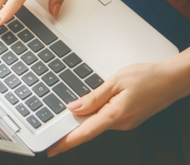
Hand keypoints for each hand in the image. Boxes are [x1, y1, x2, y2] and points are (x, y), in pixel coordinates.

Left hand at [48, 62, 186, 156]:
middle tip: (55, 124)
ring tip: (73, 109)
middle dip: (72, 127)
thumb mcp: (115, 82)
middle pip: (89, 128)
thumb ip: (93, 97)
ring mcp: (126, 123)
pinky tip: (92, 105)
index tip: (52, 149)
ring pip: (98, 122)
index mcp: (115, 115)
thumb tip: (74, 107)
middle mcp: (121, 124)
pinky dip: (96, 114)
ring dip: (85, 118)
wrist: (173, 79)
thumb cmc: (148, 77)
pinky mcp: (129, 118)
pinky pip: (106, 118)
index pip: (84, 133)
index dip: (66, 142)